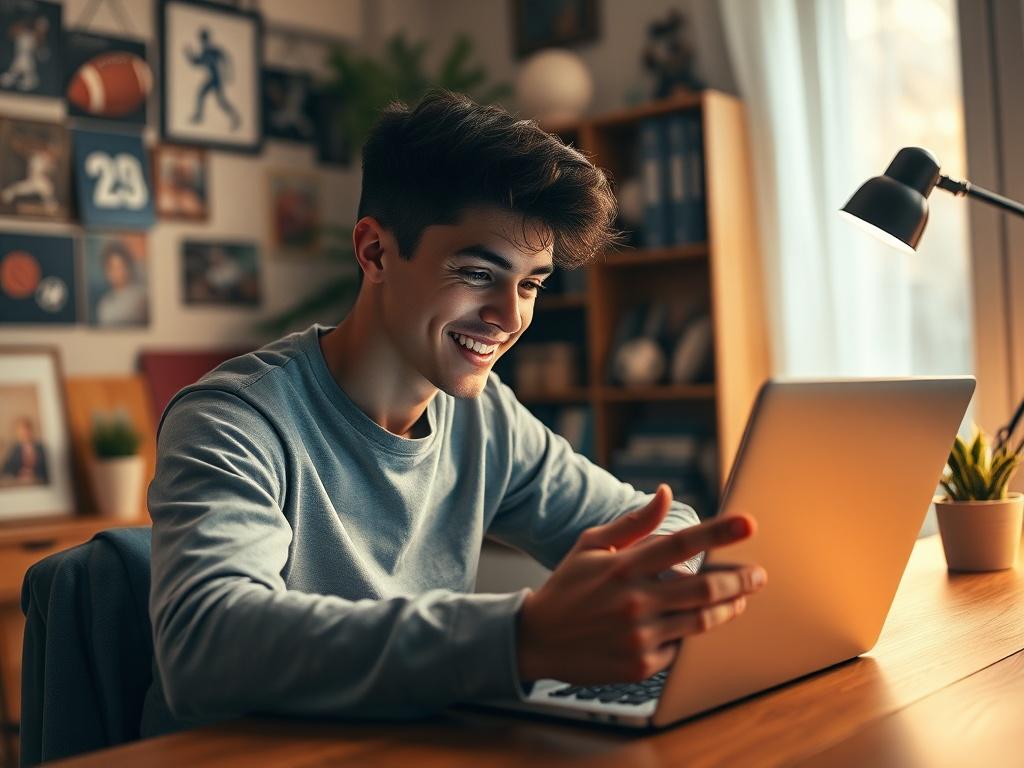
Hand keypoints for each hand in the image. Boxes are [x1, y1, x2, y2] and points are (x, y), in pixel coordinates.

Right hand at [517, 484, 765, 683]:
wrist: (536, 640)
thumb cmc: (567, 588)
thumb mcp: (592, 546)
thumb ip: (634, 522)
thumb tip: (666, 493)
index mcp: (623, 567)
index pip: (681, 544)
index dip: (719, 533)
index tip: (748, 524)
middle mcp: (634, 601)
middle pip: (704, 588)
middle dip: (740, 581)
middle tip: (758, 575)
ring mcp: (639, 636)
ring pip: (700, 622)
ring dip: (727, 609)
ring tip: (739, 599)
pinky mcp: (640, 666)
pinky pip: (679, 650)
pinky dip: (687, 636)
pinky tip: (690, 627)